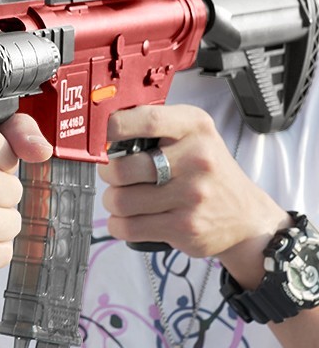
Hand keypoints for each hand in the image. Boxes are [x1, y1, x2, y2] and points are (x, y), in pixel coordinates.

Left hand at [98, 104, 288, 277]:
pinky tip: (130, 218)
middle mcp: (196, 159)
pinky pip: (128, 227)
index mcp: (194, 127)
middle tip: (115, 175)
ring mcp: (191, 195)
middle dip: (108, 173)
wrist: (246, 217)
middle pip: (122, 168)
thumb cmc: (207, 170)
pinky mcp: (185, 227)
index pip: (147, 120)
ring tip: (124, 197)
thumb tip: (104, 128)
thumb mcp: (192, 134)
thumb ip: (154, 126)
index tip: (102, 136)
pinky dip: (119, 224)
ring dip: (113, 201)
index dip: (115, 127)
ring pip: (120, 200)